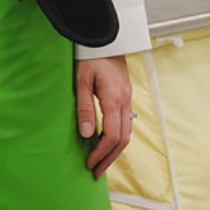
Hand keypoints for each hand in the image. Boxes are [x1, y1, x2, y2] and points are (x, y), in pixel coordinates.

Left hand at [75, 56, 132, 178]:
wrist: (104, 37)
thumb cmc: (90, 56)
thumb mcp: (81, 81)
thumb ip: (84, 108)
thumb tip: (87, 134)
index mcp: (114, 98)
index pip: (112, 135)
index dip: (101, 152)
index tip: (89, 162)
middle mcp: (125, 101)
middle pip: (123, 139)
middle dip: (109, 158)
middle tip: (96, 171)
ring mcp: (127, 98)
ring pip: (127, 132)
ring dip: (114, 150)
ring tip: (101, 161)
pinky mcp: (125, 95)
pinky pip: (126, 122)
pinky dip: (117, 137)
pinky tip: (106, 141)